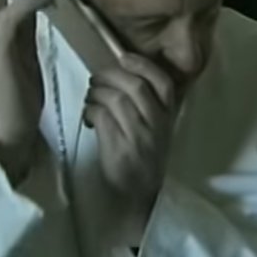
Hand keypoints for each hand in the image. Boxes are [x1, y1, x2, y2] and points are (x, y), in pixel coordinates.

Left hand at [84, 54, 176, 203]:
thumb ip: (148, 106)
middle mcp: (157, 126)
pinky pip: (102, 117)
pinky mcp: (120, 149)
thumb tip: (122, 74)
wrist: (139, 198)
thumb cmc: (144, 160)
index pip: (163, 83)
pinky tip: (88, 116)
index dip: (143, 66)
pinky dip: (90, 110)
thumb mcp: (155, 131)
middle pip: (136, 86)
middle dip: (111, 75)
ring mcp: (140, 138)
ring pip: (116, 99)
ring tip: (90, 96)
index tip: (124, 58)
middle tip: (96, 78)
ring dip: (97, 92)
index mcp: (168, 118)